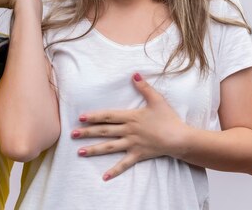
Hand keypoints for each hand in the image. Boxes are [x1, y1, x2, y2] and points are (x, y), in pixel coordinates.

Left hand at [71, 73, 191, 180]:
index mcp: (131, 117)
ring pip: (110, 147)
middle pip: (104, 131)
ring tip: (80, 152)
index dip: (94, 116)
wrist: (180, 138)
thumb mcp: (157, 100)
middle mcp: (128, 131)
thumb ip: (144, 87)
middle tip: (72, 134)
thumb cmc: (168, 118)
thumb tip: (134, 74)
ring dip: (94, 149)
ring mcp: (132, 144)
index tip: (80, 117)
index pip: (108, 116)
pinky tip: (104, 177)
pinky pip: (124, 164)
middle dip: (87, 132)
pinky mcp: (138, 155)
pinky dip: (114, 171)